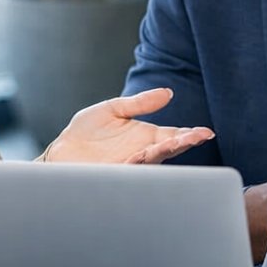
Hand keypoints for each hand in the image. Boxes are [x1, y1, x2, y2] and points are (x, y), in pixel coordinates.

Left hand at [43, 88, 213, 163]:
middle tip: (196, 137)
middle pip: (169, 149)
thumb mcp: (114, 110)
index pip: (174, 136)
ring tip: (178, 142)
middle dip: (184, 143)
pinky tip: (149, 153)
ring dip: (166, 151)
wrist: (61, 152)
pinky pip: (132, 169)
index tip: (205, 132)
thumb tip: (168, 92)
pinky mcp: (115, 174)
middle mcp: (142, 153)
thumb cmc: (86, 132)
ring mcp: (130, 166)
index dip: (190, 135)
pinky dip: (141, 162)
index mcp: (146, 137)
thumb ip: (140, 103)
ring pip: (153, 160)